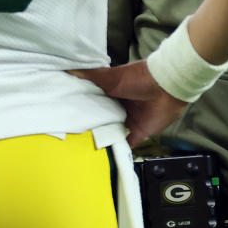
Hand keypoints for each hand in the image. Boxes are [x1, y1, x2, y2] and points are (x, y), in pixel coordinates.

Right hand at [69, 61, 188, 146]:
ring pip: (110, 134)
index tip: (61, 118)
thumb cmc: (140, 78)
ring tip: (77, 152)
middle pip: (99, 121)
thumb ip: (90, 75)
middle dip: (87, 129)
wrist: (167, 87)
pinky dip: (116, 152)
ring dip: (99, 141)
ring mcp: (128, 122)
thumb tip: (67, 68)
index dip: (78, 111)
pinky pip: (125, 146)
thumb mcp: (111, 76)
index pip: (91, 104)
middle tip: (67, 138)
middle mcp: (118, 108)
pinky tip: (101, 159)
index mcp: (111, 94)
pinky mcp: (138, 134)